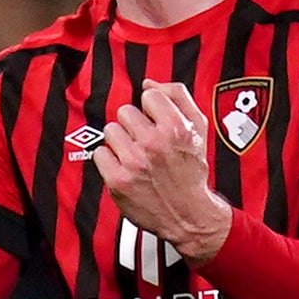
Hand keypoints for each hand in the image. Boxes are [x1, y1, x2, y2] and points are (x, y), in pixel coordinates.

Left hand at [94, 83, 229, 263]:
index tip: (156, 123)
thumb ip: (178, 97)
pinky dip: (109, 160)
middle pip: (125, 111)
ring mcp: (134, 162)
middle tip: (146, 143)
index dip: (152, 109)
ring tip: (136, 156)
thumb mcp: (198, 129)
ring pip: (111, 130)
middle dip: (135, 125)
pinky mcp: (118, 180)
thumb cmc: (192, 171)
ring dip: (121, 142)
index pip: (148, 95)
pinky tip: (125, 168)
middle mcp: (154, 143)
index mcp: (176, 128)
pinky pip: (100, 154)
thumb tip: (148, 82)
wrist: (188, 215)